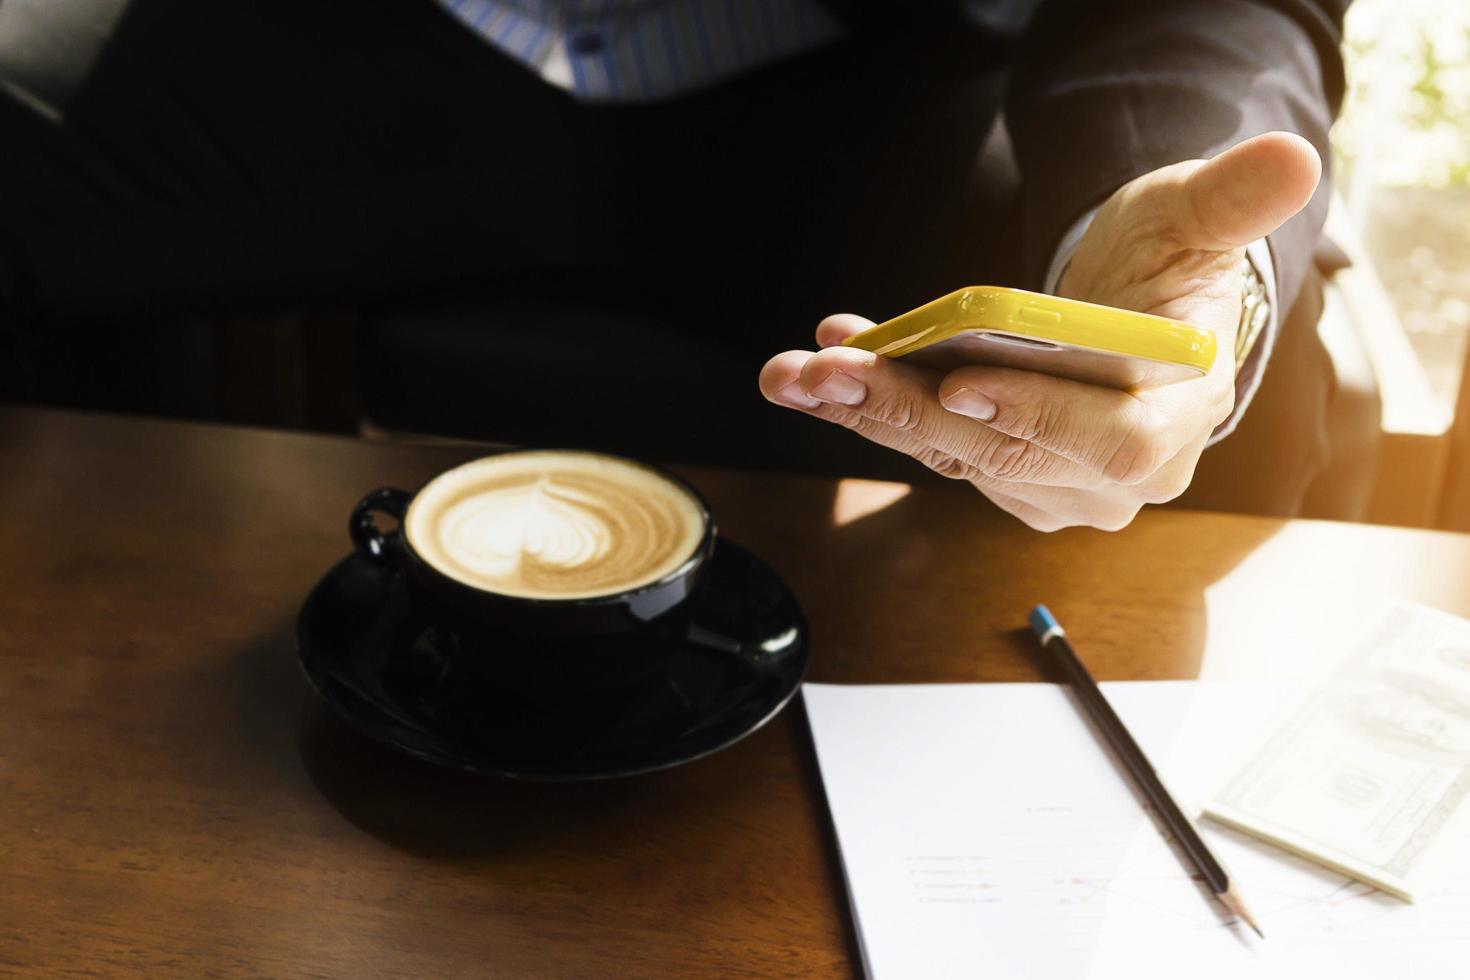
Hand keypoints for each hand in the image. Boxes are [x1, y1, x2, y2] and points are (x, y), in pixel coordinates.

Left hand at [758, 132, 1320, 530]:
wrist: (1139, 320)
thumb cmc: (1172, 270)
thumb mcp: (1199, 223)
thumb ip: (1235, 200)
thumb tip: (1293, 158)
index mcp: (1175, 423)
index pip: (1110, 440)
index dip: (1039, 418)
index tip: (964, 388)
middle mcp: (1112, 477)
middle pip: (1004, 453)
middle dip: (909, 410)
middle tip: (833, 369)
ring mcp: (1050, 487)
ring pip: (950, 454)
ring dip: (867, 412)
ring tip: (799, 369)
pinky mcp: (1000, 478)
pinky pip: (928, 445)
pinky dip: (870, 408)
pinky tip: (818, 366)